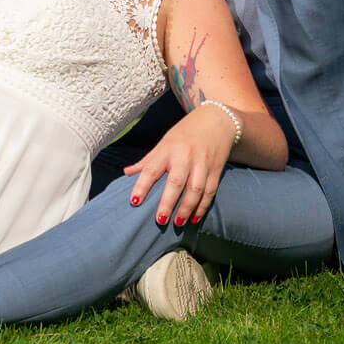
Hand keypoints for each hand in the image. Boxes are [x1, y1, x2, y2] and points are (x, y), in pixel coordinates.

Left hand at [123, 104, 235, 226]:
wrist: (217, 120)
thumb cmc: (185, 133)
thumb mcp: (164, 142)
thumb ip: (148, 160)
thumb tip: (126, 173)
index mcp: (167, 149)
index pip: (151, 169)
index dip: (142, 186)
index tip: (134, 201)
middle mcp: (185, 156)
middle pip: (176, 182)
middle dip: (168, 202)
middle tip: (160, 220)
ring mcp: (202, 163)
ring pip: (195, 189)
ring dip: (187, 208)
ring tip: (178, 223)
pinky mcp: (216, 170)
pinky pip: (210, 191)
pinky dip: (202, 206)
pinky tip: (194, 218)